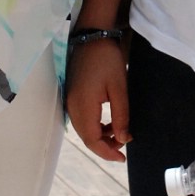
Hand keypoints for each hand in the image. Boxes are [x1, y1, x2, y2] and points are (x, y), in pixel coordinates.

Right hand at [66, 38, 130, 162]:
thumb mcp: (119, 89)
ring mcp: (70, 102)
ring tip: (119, 133)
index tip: (123, 157)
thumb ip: (121, 116)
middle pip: (86, 138)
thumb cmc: (107, 60)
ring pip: (84, 131)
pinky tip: (109, 122)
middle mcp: (72, 107)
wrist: (92, 37)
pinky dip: (95, 127)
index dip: (107, 152)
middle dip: (105, 146)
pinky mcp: (72, 97)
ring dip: (100, 137)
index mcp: (83, 106)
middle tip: (124, 146)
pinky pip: (82, 120)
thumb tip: (123, 139)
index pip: (92, 140)